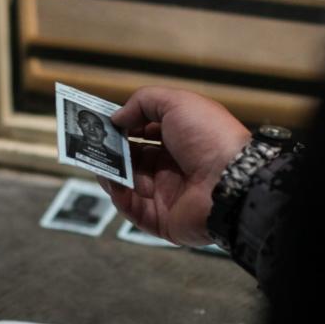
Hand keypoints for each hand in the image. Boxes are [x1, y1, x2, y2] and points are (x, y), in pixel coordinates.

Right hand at [100, 87, 249, 246]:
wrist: (231, 181)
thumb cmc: (210, 138)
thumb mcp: (177, 103)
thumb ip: (143, 102)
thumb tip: (117, 116)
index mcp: (181, 140)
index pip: (145, 134)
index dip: (125, 128)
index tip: (104, 124)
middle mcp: (174, 167)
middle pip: (134, 160)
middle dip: (113, 152)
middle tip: (93, 145)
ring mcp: (168, 195)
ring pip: (129, 185)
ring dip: (112, 173)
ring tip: (102, 163)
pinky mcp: (163, 220)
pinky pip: (133, 210)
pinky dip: (120, 197)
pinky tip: (114, 183)